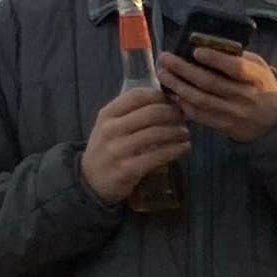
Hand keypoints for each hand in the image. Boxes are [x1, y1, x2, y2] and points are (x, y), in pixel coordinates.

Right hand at [80, 85, 188, 205]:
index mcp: (108, 114)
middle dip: (173, 114)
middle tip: (183, 119)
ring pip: (157, 133)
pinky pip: (158, 156)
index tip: (173, 102)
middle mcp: (111, 129)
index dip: (160, 96)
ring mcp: (118, 150)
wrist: (90, 180)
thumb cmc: (107, 148)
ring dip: (177, 132)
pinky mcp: (128, 169)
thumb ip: (131, 113)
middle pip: (151, 113)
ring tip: (186, 134)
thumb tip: (166, 101)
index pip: (138, 96)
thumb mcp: (110, 125)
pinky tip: (184, 148)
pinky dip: (176, 150)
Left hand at [158, 39, 276, 143]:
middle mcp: (247, 97)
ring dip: (178, 86)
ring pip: (201, 100)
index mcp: (257, 78)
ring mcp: (235, 114)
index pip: (236, 68)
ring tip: (163, 74)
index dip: (215, 59)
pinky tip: (173, 93)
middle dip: (184, 70)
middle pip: (211, 83)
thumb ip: (236, 56)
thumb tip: (204, 44)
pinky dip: (183, 104)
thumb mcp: (257, 66)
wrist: (273, 119)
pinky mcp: (225, 126)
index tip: (195, 51)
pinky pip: (200, 116)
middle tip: (166, 59)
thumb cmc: (260, 84)